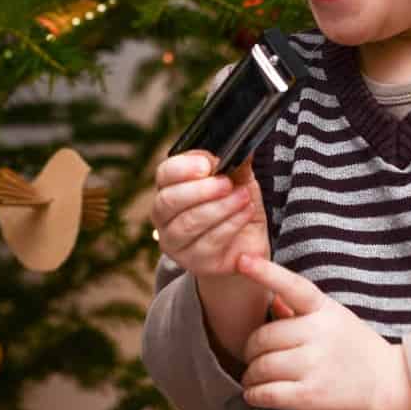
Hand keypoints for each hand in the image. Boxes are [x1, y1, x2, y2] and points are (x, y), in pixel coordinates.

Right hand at [150, 151, 268, 276]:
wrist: (246, 246)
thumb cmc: (236, 208)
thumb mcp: (239, 182)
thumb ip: (236, 165)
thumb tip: (244, 146)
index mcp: (169, 188)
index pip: (164, 174)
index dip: (183, 168)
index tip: (208, 164)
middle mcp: (164, 216)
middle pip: (168, 200)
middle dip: (200, 190)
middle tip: (226, 183)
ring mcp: (175, 242)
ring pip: (189, 223)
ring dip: (220, 207)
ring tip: (242, 197)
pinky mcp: (194, 262)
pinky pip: (209, 242)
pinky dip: (230, 224)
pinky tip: (244, 214)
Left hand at [236, 254, 410, 409]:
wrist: (393, 387)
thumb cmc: (358, 351)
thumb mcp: (335, 320)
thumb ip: (302, 312)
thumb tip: (272, 302)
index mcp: (325, 310)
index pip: (292, 285)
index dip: (265, 272)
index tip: (242, 260)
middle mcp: (319, 333)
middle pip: (264, 337)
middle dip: (251, 350)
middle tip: (253, 358)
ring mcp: (315, 364)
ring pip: (261, 366)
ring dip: (251, 375)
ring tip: (253, 379)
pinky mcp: (310, 395)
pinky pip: (267, 392)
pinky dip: (255, 394)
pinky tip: (256, 394)